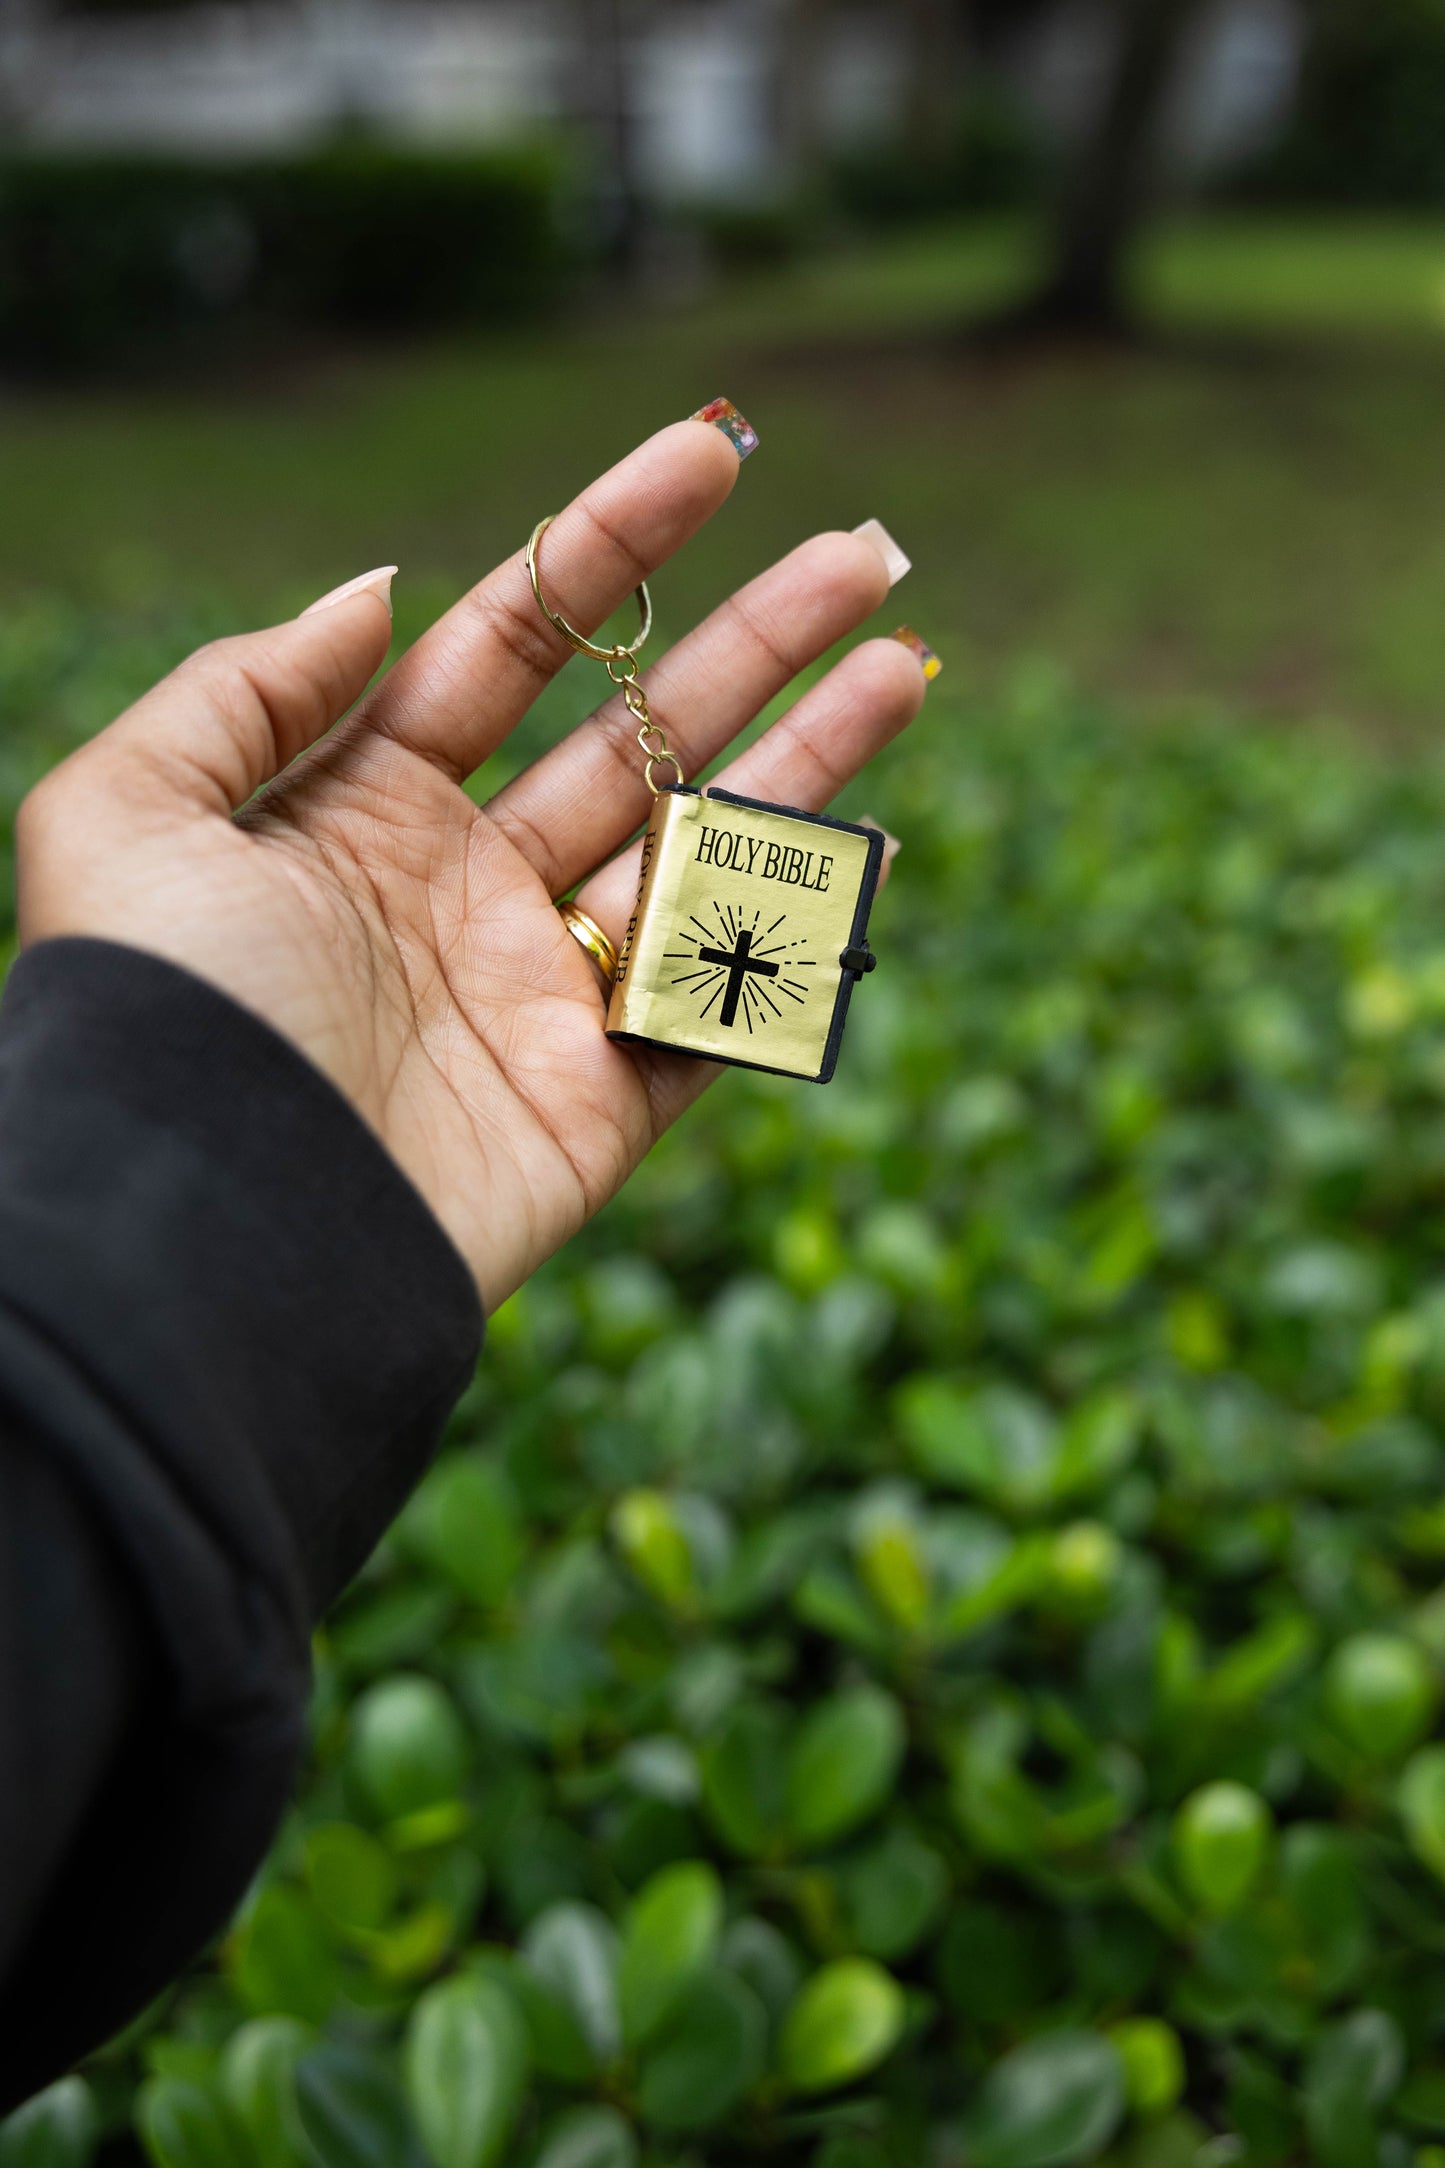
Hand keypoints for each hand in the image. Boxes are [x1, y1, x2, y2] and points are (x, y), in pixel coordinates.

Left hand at [17, 419, 924, 1310]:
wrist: (206, 1242)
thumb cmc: (156, 1021)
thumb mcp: (129, 813)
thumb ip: (247, 686)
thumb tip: (383, 588)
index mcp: (359, 808)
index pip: (513, 645)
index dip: (611, 544)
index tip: (714, 455)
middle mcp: (463, 887)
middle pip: (639, 732)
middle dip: (753, 640)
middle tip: (865, 552)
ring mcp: (544, 994)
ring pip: (703, 849)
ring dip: (810, 756)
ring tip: (905, 659)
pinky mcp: (602, 1105)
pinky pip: (722, 1003)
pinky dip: (795, 932)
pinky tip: (869, 840)